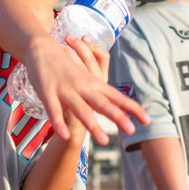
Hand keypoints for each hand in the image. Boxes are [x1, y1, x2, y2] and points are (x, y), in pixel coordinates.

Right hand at [23, 33, 149, 144]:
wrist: (41, 48)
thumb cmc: (65, 65)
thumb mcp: (85, 76)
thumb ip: (98, 91)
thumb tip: (116, 104)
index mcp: (93, 82)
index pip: (116, 96)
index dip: (131, 107)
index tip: (147, 120)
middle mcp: (82, 85)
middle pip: (102, 103)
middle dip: (117, 116)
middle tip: (132, 130)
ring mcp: (65, 89)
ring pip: (81, 109)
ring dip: (93, 125)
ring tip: (104, 141)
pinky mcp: (47, 92)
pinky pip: (54, 110)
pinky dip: (59, 123)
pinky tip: (65, 136)